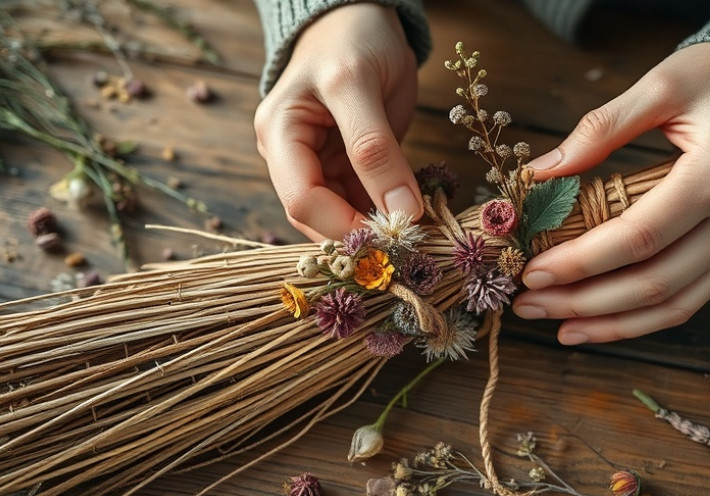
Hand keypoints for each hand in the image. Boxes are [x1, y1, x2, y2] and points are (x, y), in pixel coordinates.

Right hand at [254, 4, 421, 240]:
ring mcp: (320, 164)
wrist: (362, 19)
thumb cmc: (350, 39)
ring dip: (374, 229)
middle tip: (406, 241)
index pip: (302, 199)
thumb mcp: (358, 85)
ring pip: (341, 217)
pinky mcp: (347, 168)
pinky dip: (385, 214)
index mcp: (278, 135)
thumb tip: (401, 211)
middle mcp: (291, 157)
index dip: (343, 225)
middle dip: (357, 233)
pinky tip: (412, 216)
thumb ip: (375, 148)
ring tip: (414, 232)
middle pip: (316, 217)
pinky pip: (362, 203)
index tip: (391, 234)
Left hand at [513, 42, 709, 343]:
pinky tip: (604, 322)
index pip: (638, 238)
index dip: (581, 262)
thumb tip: (540, 173)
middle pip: (653, 282)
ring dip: (612, 323)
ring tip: (559, 328)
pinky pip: (692, 297)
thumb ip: (599, 129)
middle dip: (584, 302)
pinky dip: (645, 318)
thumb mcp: (661, 84)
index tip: (532, 272)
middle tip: (529, 305)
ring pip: (674, 304)